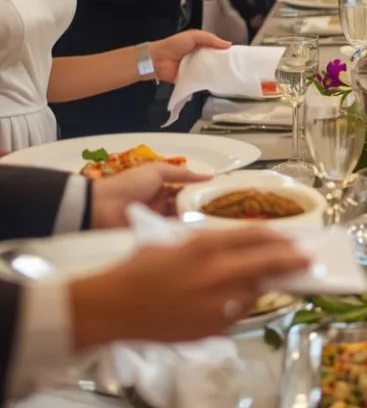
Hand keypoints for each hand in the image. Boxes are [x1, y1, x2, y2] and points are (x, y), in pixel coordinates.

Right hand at [69, 226, 309, 347]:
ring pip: (255, 292)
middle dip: (291, 260)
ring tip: (279, 278)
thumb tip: (245, 240)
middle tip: (309, 259)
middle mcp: (217, 273)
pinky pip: (236, 314)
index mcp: (206, 245)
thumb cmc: (141, 267)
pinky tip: (239, 300)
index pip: (256, 237)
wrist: (114, 306)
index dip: (279, 236)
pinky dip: (241, 305)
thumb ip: (212, 242)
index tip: (295, 237)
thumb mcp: (177, 241)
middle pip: (267, 263)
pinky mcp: (211, 328)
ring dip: (265, 285)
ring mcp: (216, 304)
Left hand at [91, 163, 212, 228]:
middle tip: (223, 215)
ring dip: (195, 222)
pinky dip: (183, 234)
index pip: (188, 190)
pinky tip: (199, 236)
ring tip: (216, 225)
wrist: (102, 208)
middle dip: (202, 210)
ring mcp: (158, 221)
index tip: (223, 198)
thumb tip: (209, 175)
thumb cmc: (129, 185)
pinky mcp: (154, 236)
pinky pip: (172, 235)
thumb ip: (182, 173)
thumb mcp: (157, 171)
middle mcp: (162, 204)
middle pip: (187, 207)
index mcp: (162, 187)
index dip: (203, 193)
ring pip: (182, 222)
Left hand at [150, 29, 229, 82]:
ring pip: (211, 72)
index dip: (226, 52)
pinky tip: (219, 83)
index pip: (217, 49)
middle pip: (216, 61)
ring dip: (218, 73)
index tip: (238, 56)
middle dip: (225, 64)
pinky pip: (203, 81)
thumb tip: (228, 44)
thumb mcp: (194, 35)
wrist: (159, 59)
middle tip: (237, 68)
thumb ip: (210, 39)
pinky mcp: (193, 80)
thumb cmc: (175, 45)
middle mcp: (201, 58)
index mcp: (202, 46)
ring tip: (232, 76)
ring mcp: (197, 70)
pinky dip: (209, 82)